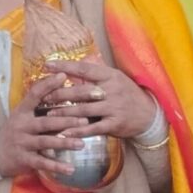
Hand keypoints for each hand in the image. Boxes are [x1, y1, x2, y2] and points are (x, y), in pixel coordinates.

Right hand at [0, 80, 88, 178]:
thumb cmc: (15, 130)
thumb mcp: (22, 114)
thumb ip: (38, 103)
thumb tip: (60, 83)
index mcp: (22, 111)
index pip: (34, 94)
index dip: (48, 84)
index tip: (64, 76)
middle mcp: (22, 126)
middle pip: (46, 122)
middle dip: (66, 120)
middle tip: (85, 119)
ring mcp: (22, 143)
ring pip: (45, 142)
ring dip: (64, 143)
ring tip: (81, 144)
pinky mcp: (24, 160)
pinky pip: (42, 163)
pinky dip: (56, 166)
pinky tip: (71, 169)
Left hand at [45, 55, 160, 139]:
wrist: (150, 114)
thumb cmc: (128, 94)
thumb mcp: (116, 78)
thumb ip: (97, 71)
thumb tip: (81, 59)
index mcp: (110, 76)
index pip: (84, 69)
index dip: (65, 66)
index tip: (47, 65)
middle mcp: (112, 90)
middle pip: (81, 91)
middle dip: (60, 94)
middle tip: (43, 97)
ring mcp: (113, 108)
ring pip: (84, 110)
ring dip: (64, 113)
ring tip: (48, 115)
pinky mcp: (115, 124)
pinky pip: (93, 128)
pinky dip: (77, 131)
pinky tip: (64, 133)